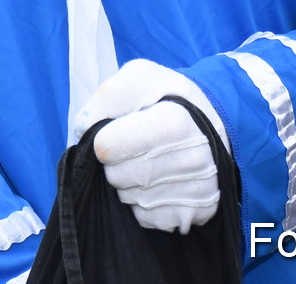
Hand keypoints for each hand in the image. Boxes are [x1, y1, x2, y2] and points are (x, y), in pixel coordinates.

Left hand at [76, 59, 224, 232]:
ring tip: (149, 160)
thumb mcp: (142, 77)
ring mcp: (198, 191)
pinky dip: (144, 202)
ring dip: (129, 183)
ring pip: (130, 199)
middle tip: (134, 146)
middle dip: (115, 161)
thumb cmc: (170, 98)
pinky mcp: (199, 213)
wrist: (212, 124)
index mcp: (176, 122)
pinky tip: (159, 180)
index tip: (114, 131)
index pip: (107, 147)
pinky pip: (147, 218)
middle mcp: (192, 161)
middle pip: (116, 177)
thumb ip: (109, 95)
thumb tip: (83, 127)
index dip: (103, 139)